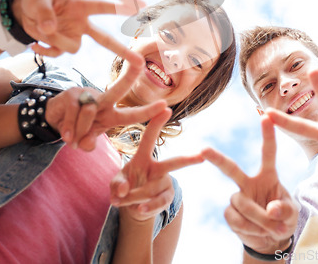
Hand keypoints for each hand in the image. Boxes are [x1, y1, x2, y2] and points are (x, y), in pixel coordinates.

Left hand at [12, 0, 141, 59]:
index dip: (119, 7)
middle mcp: (82, 23)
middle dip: (121, 50)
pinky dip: (45, 50)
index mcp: (80, 7)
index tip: (139, 8)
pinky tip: (34, 44)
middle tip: (139, 62)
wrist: (24, 13)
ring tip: (40, 29)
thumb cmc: (36, 0)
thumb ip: (44, 13)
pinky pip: (58, 54)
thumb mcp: (36, 1)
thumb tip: (50, 30)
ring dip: (56, 42)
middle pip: (105, 39)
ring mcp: (74, 36)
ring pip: (74, 48)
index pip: (102, 7)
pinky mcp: (63, 46)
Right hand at [45, 74, 166, 152]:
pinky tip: (66, 135)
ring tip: (72, 138)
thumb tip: (87, 144)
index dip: (149, 111)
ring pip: (89, 113)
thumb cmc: (77, 128)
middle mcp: (104, 101)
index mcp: (112, 114)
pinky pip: (73, 113)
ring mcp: (87, 95)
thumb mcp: (86, 139)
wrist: (52, 119)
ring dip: (79, 131)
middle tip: (140, 62)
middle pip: (118, 89)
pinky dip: (69, 128)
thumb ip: (89, 142)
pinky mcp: (71, 94)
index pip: (133, 114)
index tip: (165, 106)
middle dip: (129, 76)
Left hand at [110, 107, 202, 221]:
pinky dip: (147, 207)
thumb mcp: (115, 184)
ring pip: (152, 189)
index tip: (167, 108)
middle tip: (202, 156)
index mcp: (143, 157)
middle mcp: (157, 168)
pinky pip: (158, 203)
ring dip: (134, 196)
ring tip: (123, 200)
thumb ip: (117, 185)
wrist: (133, 207)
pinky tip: (139, 209)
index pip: (150, 137)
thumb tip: (125, 190)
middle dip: (188, 160)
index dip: (157, 123)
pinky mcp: (167, 197)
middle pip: (174, 164)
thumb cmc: (124, 188)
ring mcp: (165, 183)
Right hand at [202, 116, 297, 254]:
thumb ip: (285, 210)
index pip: (268, 152)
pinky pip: (236, 219)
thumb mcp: (292, 214)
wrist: (271, 240)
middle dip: (217, 159)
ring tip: (272, 229)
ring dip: (259, 219)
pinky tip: (255, 231)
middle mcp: (249, 182)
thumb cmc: (283, 219)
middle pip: (231, 169)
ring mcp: (238, 197)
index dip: (268, 134)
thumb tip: (270, 209)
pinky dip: (249, 229)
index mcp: (268, 175)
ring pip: (242, 203)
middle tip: (204, 150)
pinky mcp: (230, 213)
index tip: (266, 116)